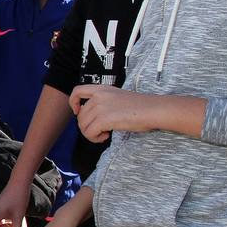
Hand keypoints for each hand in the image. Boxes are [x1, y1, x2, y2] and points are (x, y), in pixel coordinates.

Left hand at [71, 86, 205, 143]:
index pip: (77, 91)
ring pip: (83, 126)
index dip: (73, 103)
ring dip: (92, 133)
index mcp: (102, 89)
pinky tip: (106, 136)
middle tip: (101, 130)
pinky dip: (95, 138)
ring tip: (105, 133)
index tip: (78, 111)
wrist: (153, 109)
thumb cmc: (140, 107)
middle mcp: (99, 96)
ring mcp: (101, 107)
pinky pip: (90, 133)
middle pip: (80, 115)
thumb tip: (92, 117)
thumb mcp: (118, 97)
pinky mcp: (104, 119)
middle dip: (87, 126)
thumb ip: (103, 102)